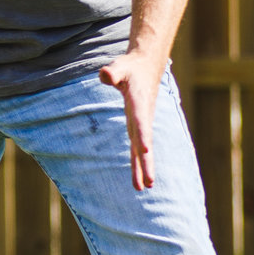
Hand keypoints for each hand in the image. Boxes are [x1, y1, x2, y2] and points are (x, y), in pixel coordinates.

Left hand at [95, 50, 166, 190]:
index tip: (145, 149)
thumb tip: (104, 75)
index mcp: (140, 104)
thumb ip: (112, 72)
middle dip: (146, 162)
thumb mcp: (120, 66)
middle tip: (149, 183)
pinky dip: (138, 162)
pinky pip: (138, 148)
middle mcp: (143, 117)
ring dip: (143, 168)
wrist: (146, 67)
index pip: (140, 121)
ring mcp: (141, 124)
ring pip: (142, 149)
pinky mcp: (138, 126)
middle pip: (144, 143)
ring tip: (144, 188)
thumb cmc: (130, 67)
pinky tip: (138, 179)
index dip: (142, 134)